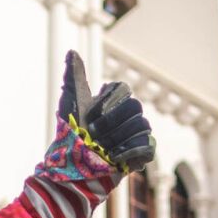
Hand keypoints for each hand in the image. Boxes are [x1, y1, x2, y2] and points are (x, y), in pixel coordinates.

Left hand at [55, 51, 153, 172]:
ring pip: (141, 126)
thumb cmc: (70, 132)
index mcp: (116, 99)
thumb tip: (71, 51)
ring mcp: (138, 133)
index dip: (107, 102)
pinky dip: (130, 152)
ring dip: (116, 139)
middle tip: (92, 134)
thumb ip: (74, 76)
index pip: (123, 89)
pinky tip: (114, 158)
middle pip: (135, 107)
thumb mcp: (71, 101)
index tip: (90, 114)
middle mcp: (129, 114)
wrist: (72, 166)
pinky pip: (147, 146)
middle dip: (110, 123)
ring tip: (101, 149)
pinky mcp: (143, 153)